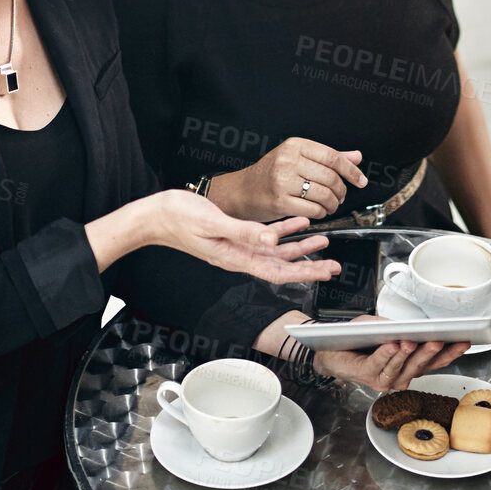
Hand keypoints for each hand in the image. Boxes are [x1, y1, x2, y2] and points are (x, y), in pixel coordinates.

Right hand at [149, 191, 339, 284]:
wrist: (156, 215)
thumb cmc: (178, 218)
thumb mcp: (214, 223)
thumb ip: (244, 232)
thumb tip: (273, 240)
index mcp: (235, 257)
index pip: (278, 272)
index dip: (305, 274)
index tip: (327, 273)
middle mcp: (239, 256)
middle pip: (282, 266)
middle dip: (310, 265)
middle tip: (334, 264)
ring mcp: (236, 247)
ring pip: (276, 251)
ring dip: (300, 246)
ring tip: (323, 240)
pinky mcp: (233, 236)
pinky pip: (263, 237)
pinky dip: (283, 230)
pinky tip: (296, 223)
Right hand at [213, 138, 366, 220]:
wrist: (241, 192)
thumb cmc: (269, 175)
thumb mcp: (297, 159)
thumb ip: (327, 158)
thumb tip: (356, 157)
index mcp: (295, 146)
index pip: (332, 157)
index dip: (351, 171)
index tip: (360, 181)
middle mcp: (288, 160)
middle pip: (330, 177)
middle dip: (341, 191)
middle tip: (340, 197)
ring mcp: (282, 180)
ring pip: (324, 194)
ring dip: (332, 204)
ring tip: (330, 205)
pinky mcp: (279, 201)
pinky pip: (313, 209)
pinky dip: (321, 213)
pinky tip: (318, 212)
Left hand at [310, 317, 469, 391]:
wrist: (329, 348)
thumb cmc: (358, 338)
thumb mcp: (382, 326)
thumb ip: (398, 327)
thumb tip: (412, 328)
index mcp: (409, 365)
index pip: (435, 360)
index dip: (450, 352)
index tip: (465, 341)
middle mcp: (400, 376)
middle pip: (420, 365)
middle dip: (431, 353)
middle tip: (441, 340)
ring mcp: (384, 378)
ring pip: (401, 367)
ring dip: (408, 354)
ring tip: (414, 341)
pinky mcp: (366, 374)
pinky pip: (378, 364)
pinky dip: (386, 354)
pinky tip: (392, 344)